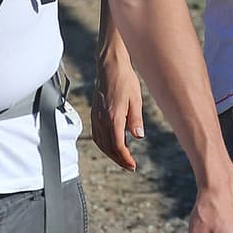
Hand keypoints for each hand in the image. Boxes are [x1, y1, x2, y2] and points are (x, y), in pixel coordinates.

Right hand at [90, 42, 144, 171]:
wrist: (110, 66)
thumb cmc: (125, 80)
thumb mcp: (136, 100)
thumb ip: (136, 120)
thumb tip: (138, 136)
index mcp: (113, 116)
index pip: (117, 145)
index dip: (125, 158)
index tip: (133, 165)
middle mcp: (102, 119)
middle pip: (108, 147)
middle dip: (119, 159)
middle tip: (129, 166)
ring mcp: (96, 116)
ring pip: (100, 142)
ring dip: (111, 153)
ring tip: (122, 158)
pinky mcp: (94, 113)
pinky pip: (97, 134)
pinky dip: (104, 144)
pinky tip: (112, 145)